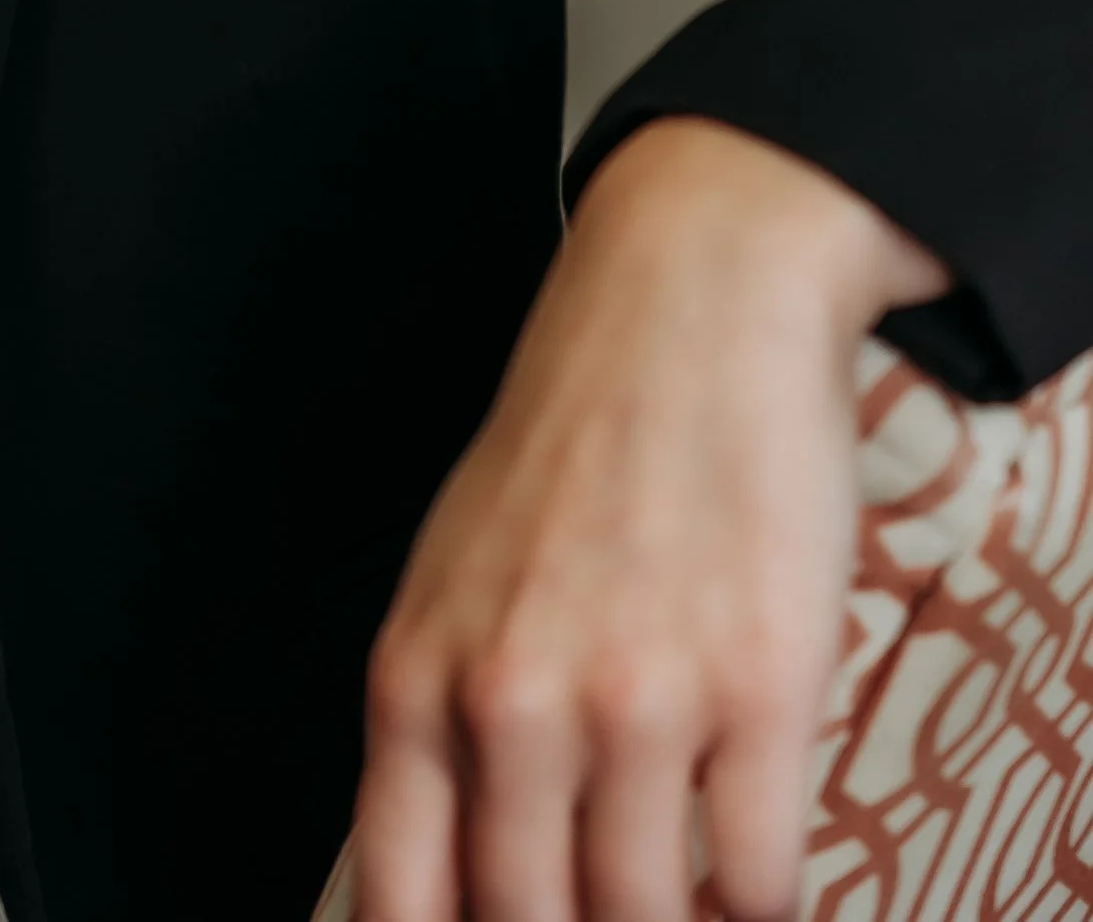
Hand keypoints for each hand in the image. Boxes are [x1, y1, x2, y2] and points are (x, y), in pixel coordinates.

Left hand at [353, 117, 949, 921]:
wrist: (690, 303)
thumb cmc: (572, 442)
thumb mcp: (453, 579)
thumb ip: (443, 727)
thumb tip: (450, 883)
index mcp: (418, 677)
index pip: (401, 901)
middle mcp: (514, 702)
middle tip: (609, 904)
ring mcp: (639, 700)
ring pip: (646, 916)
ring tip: (685, 896)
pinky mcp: (761, 690)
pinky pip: (756, 880)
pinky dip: (758, 902)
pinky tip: (752, 871)